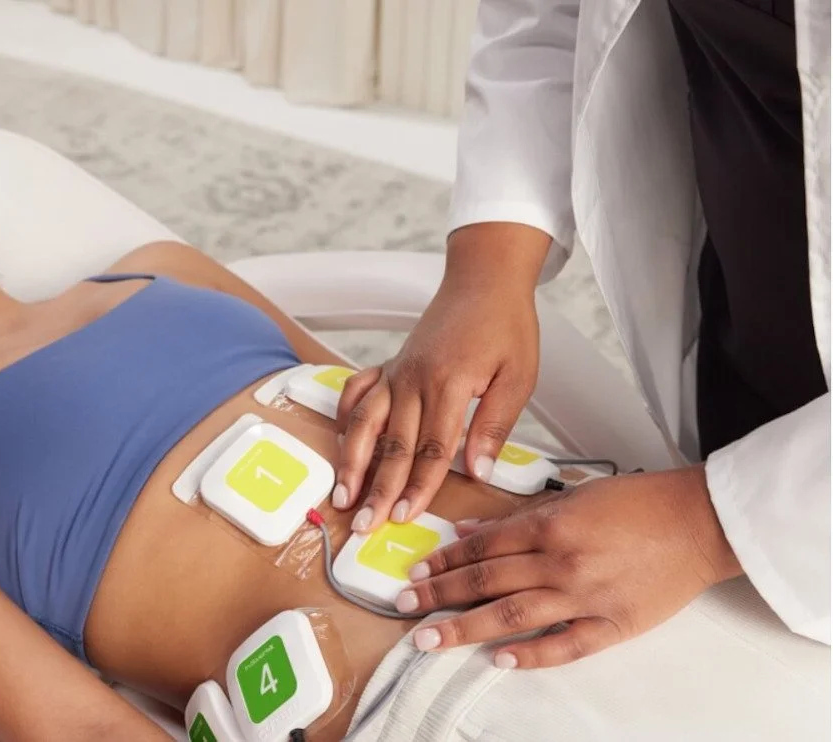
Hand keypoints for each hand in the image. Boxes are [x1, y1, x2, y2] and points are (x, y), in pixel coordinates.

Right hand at [333, 223, 549, 532]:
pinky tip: (342, 438)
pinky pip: (359, 390)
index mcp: (450, 384)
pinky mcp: (390, 363)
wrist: (484, 280)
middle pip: (393, 444)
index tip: (404, 516)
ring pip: (367, 422)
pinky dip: (346, 414)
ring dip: (353, 460)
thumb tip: (479, 471)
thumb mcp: (518, 376)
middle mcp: (414, 380)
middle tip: (366, 523)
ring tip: (342, 493)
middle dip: (378, 488)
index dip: (417, 486)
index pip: (432, 449)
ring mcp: (397, 371)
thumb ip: (496, 425)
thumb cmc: (506, 325)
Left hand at [395, 466, 743, 668]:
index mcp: (550, 525)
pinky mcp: (613, 625)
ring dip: (465, 627)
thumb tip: (470, 529)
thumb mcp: (574, 496)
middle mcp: (560, 561)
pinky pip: (565, 645)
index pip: (482, 546)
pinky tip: (498, 660)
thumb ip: (519, 516)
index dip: (444, 560)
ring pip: (512, 614)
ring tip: (429, 638)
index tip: (416, 571)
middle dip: (439, 594)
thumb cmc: (639, 504)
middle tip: (403, 607)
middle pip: (486, 581)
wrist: (699, 521)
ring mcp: (585, 596)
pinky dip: (531, 654)